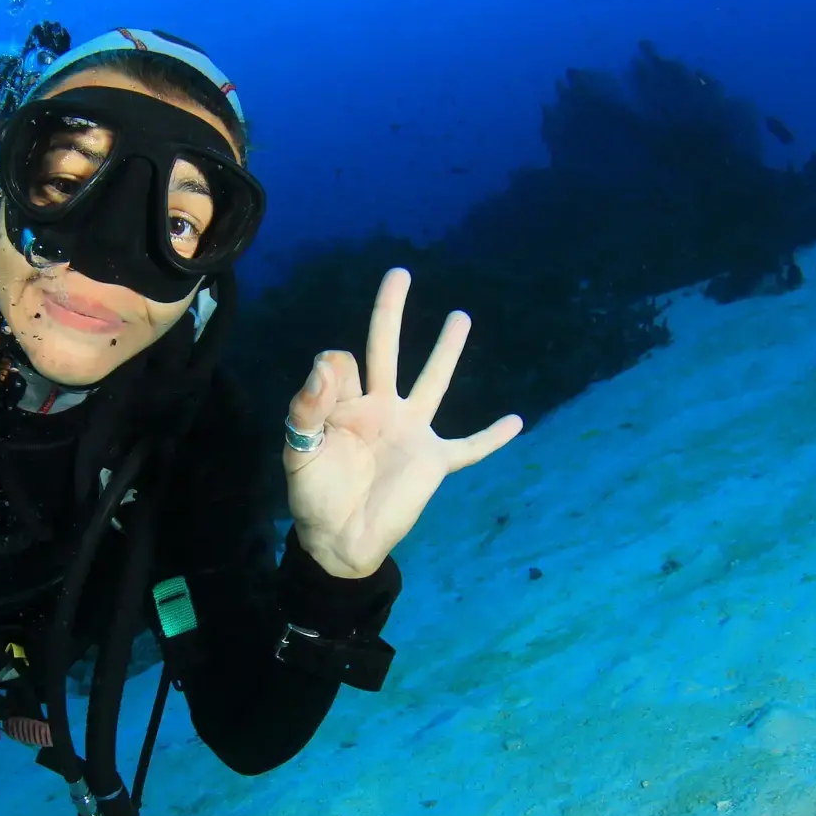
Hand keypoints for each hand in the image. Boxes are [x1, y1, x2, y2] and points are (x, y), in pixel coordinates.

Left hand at [284, 268, 521, 577]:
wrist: (338, 541)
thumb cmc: (314, 496)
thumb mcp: (299, 452)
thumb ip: (307, 409)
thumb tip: (329, 361)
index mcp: (343, 403)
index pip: (341, 363)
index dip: (332, 371)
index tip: (324, 395)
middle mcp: (379, 408)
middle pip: (386, 350)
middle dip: (390, 312)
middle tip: (399, 274)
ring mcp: (410, 432)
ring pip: (432, 382)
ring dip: (446, 351)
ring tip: (460, 317)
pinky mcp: (432, 461)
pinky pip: (469, 449)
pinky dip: (492, 438)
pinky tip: (516, 422)